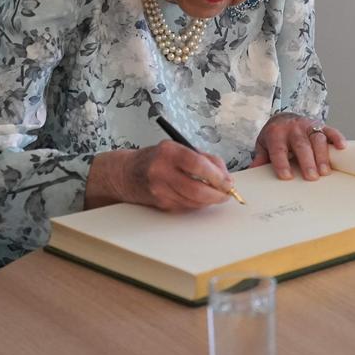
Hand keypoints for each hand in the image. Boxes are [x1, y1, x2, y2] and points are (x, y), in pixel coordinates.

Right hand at [85, 142, 232, 210]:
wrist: (126, 174)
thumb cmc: (156, 158)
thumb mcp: (178, 148)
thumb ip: (203, 158)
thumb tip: (225, 175)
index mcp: (168, 152)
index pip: (197, 164)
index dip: (217, 175)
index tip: (228, 181)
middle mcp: (162, 171)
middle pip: (197, 189)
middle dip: (217, 194)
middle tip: (226, 193)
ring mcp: (160, 189)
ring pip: (194, 201)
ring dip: (209, 200)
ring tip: (216, 194)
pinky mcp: (160, 203)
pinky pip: (186, 206)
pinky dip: (197, 203)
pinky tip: (200, 197)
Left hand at [249, 113, 346, 180]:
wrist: (282, 118)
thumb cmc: (274, 137)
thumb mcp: (262, 146)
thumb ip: (260, 159)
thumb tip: (253, 173)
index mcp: (275, 133)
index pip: (278, 149)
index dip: (282, 163)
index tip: (286, 177)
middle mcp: (293, 128)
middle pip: (300, 145)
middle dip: (306, 161)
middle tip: (311, 177)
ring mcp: (308, 125)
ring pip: (317, 139)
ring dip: (322, 155)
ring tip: (325, 172)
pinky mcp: (320, 125)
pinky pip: (330, 130)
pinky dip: (337, 138)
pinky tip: (342, 148)